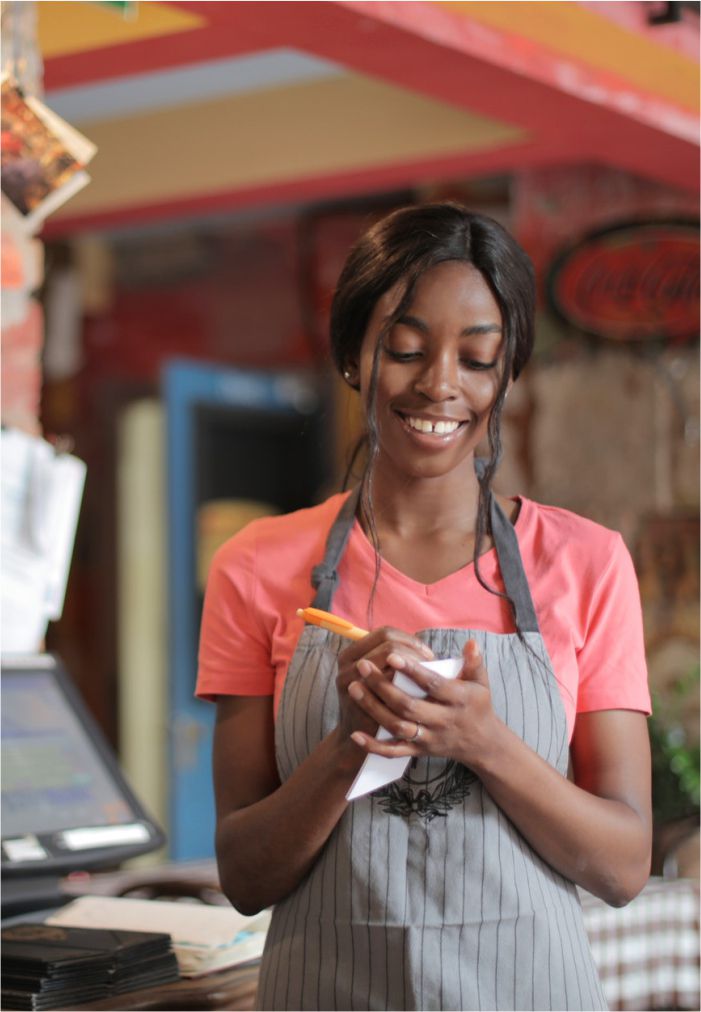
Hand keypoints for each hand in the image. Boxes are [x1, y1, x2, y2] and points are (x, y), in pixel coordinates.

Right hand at [336, 627, 433, 741]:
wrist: (363, 738)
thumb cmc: (377, 703)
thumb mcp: (375, 677)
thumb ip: (391, 660)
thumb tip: (425, 651)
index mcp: (350, 654)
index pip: (385, 633)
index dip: (409, 640)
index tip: (426, 654)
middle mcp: (347, 665)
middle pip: (389, 646)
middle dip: (415, 654)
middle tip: (431, 665)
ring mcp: (352, 683)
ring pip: (392, 665)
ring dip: (416, 668)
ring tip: (429, 677)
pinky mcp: (363, 702)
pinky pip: (392, 686)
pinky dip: (411, 685)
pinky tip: (424, 692)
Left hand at [346, 639, 499, 768]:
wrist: (481, 743)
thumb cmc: (477, 705)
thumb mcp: (481, 683)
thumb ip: (474, 663)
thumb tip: (471, 643)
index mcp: (458, 700)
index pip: (433, 685)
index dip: (412, 671)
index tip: (392, 655)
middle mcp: (443, 721)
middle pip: (408, 706)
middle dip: (383, 687)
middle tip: (362, 667)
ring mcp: (429, 738)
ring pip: (397, 727)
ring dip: (373, 709)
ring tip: (354, 688)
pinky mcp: (419, 751)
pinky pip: (394, 752)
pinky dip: (374, 746)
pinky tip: (355, 735)